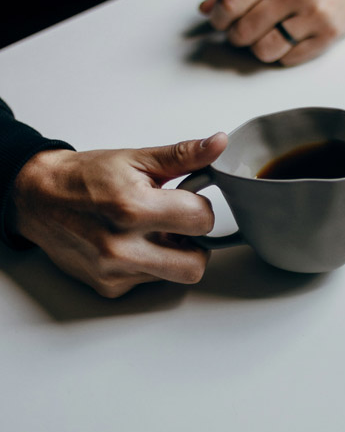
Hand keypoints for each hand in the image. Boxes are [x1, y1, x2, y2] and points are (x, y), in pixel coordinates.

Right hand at [9, 132, 227, 296]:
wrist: (40, 198)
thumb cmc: (86, 178)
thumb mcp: (136, 159)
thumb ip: (183, 156)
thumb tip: (217, 144)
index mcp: (133, 208)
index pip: (201, 220)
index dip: (200, 209)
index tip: (188, 202)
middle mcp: (121, 246)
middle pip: (195, 265)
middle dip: (195, 245)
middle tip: (179, 227)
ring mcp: (114, 271)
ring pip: (173, 276)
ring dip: (171, 255)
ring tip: (150, 232)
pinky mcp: (108, 287)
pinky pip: (148, 282)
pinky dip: (148, 265)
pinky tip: (131, 245)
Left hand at [198, 0, 344, 65]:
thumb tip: (206, 8)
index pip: (230, 4)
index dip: (218, 18)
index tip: (220, 20)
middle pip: (244, 31)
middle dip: (235, 35)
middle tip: (240, 30)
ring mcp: (314, 13)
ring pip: (265, 51)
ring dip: (256, 48)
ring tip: (263, 35)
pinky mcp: (330, 34)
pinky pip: (290, 59)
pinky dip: (281, 53)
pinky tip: (286, 37)